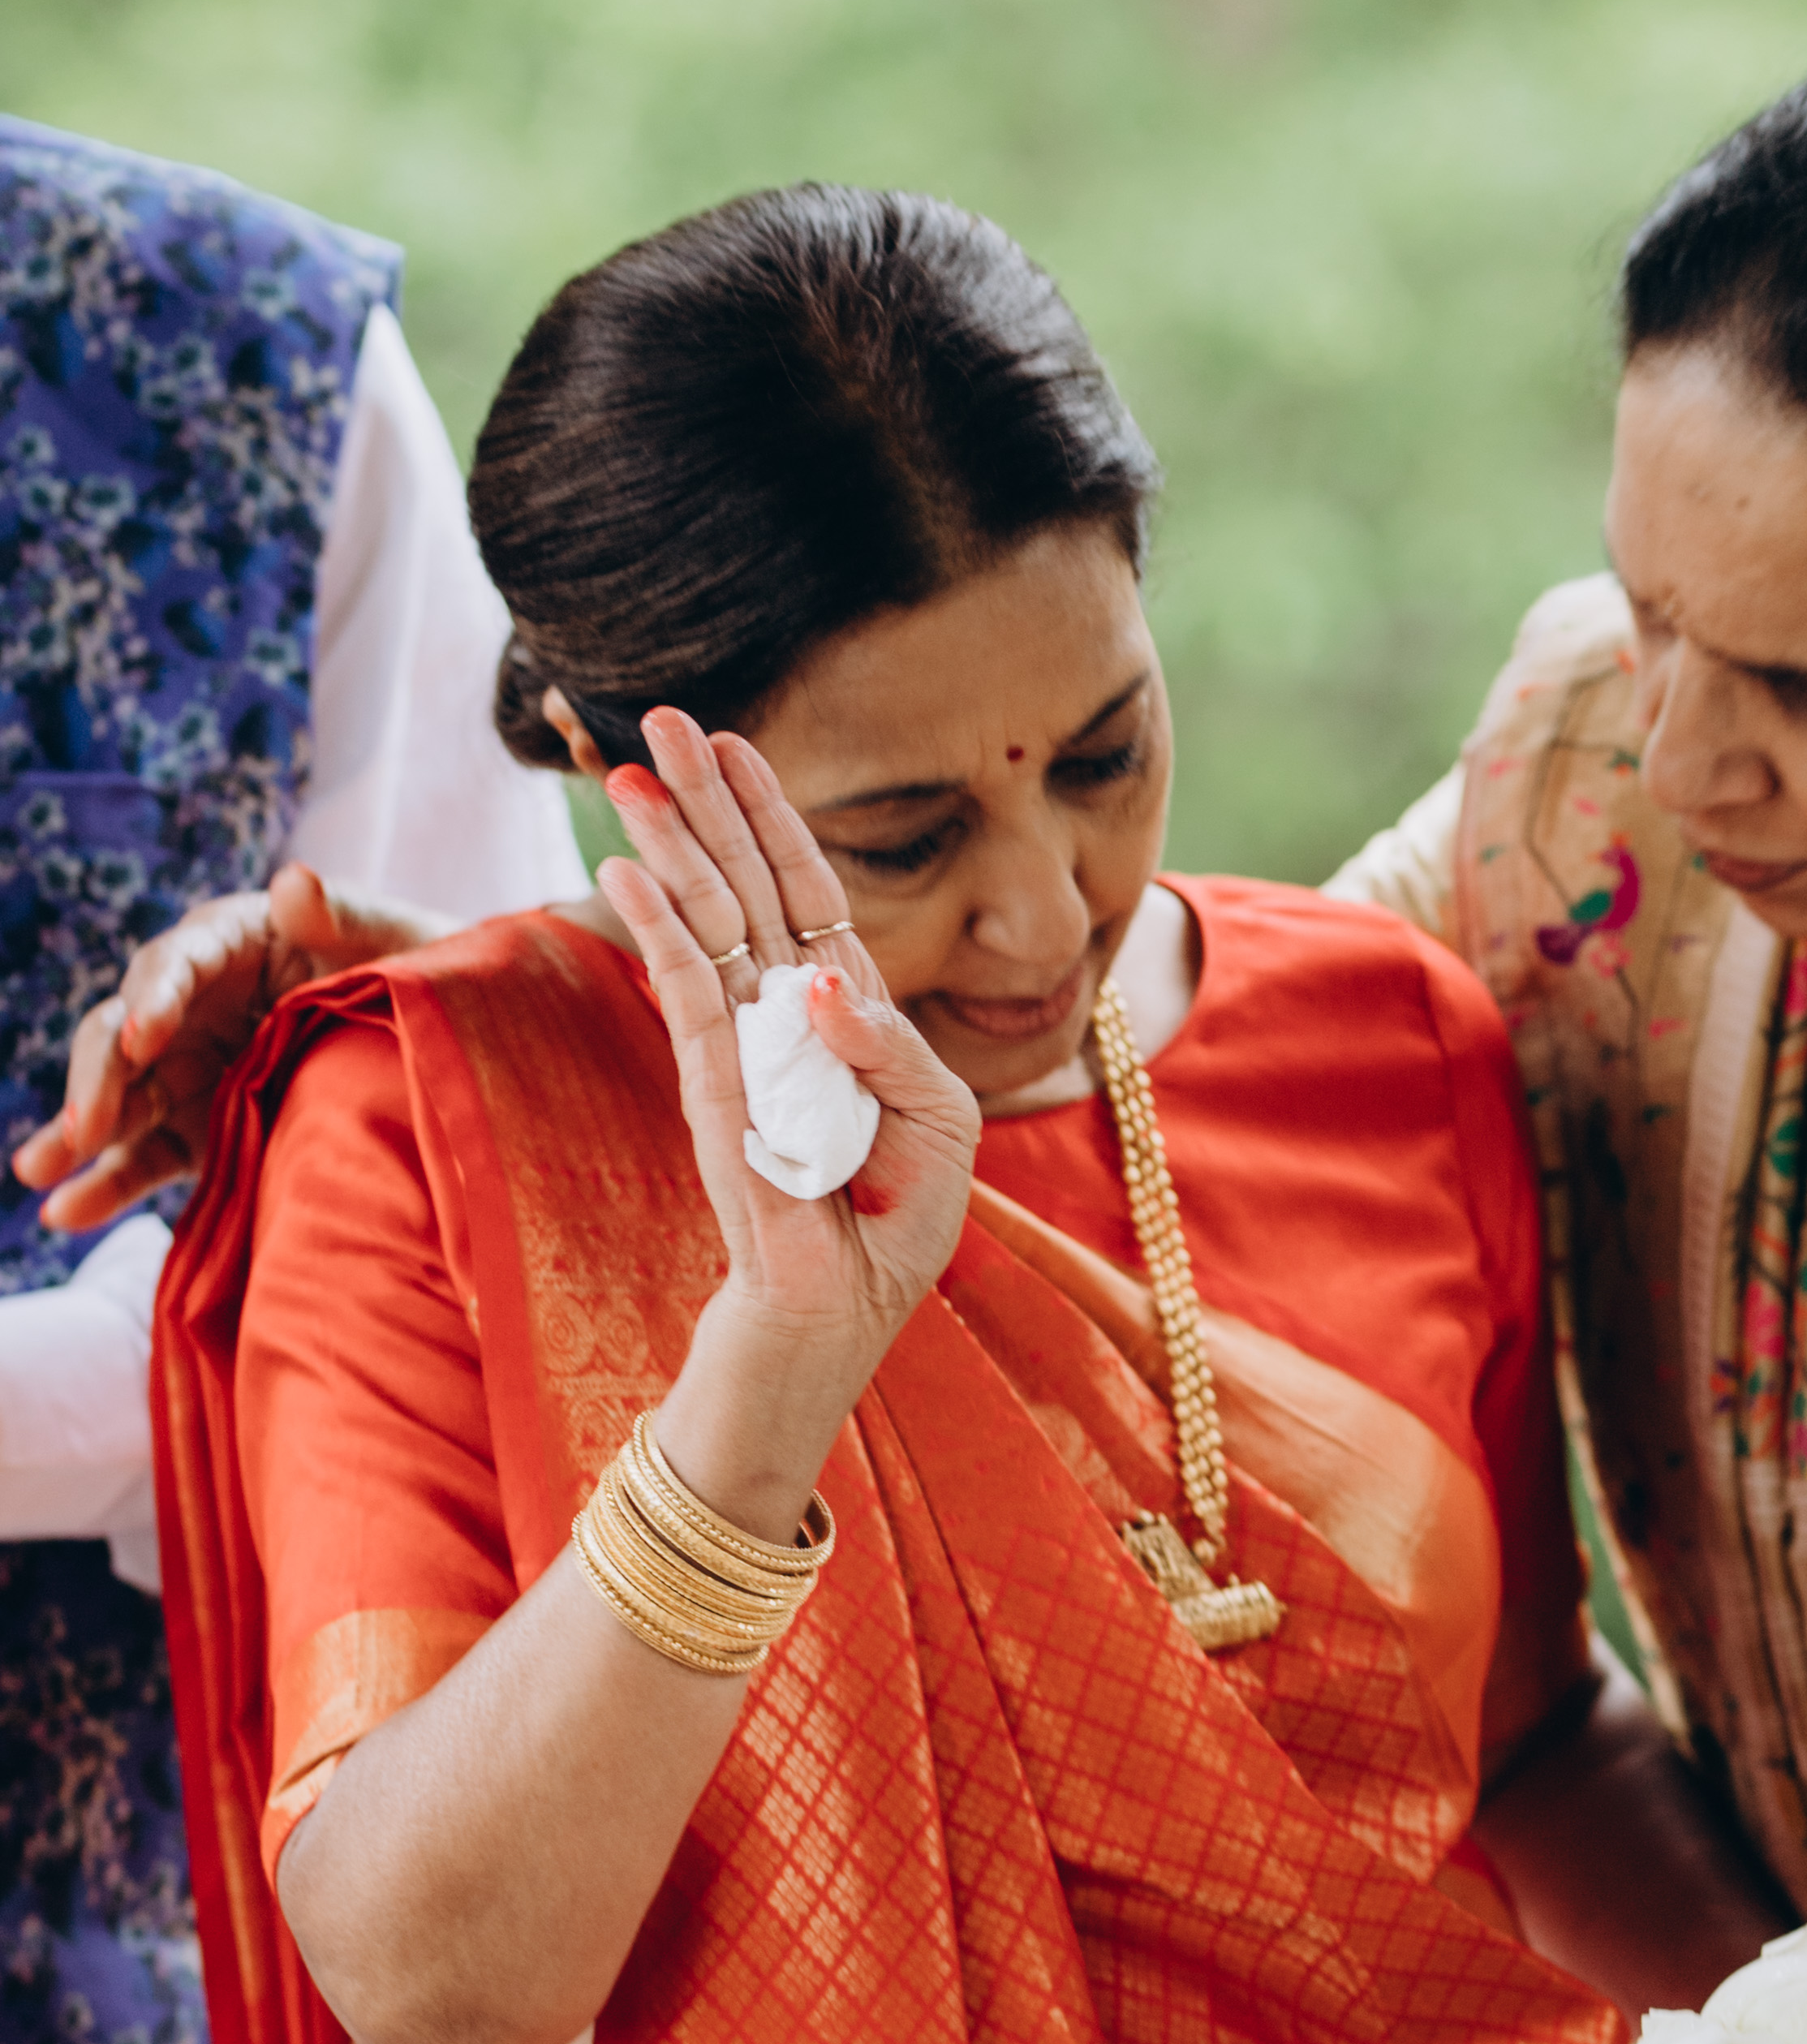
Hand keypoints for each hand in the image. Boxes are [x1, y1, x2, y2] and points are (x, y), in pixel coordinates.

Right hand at [20, 863, 423, 1230]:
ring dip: (76, 1133)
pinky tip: (64, 1214)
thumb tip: (293, 882)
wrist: (460, 1051)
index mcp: (235, 942)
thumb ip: (346, 915)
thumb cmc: (425, 974)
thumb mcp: (399, 942)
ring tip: (38, 1172)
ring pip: (119, 1099)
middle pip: (126, 1031)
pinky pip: (144, 1158)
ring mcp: (190, 1070)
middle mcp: (195, 1004)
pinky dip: (107, 1187)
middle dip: (100, 1076)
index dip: (155, 996)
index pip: (177, 962)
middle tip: (86, 1125)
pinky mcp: (198, 1129)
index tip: (147, 1032)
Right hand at [595, 712, 980, 1474]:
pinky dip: (660, 935)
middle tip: (661, 718)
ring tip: (631, 770)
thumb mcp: (941, 1131)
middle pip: (741, 887)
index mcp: (841, 1017)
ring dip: (670, 844)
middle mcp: (781, 1021)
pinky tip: (629, 871)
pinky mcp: (713, 1099)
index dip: (771, 818)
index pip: (803, 895)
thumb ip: (897, 1050)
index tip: (734, 743)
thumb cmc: (891, 1232)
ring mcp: (739, 1055)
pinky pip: (685, 1001)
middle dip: (703, 802)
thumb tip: (822, 978)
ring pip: (705, 927)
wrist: (832, 1326)